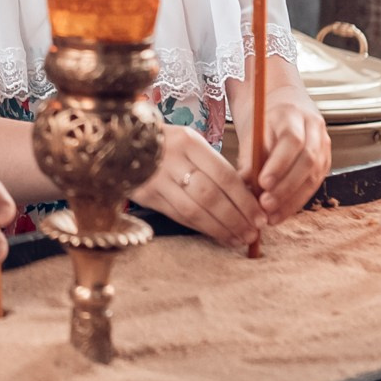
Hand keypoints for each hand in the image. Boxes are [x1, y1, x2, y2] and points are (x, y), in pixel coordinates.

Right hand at [132, 125, 263, 246]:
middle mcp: (171, 159)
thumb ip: (214, 166)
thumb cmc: (166, 145)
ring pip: (194, 210)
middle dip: (236, 218)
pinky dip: (200, 228)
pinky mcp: (145, 196)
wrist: (120, 144)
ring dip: (220, 228)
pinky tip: (216, 235)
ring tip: (238, 238)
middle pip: (211, 195)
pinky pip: (178, 216)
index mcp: (189, 141)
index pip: (224, 175)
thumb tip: (248, 197)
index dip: (245, 199)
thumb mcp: (190, 143)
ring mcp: (155, 179)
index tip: (261, 216)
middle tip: (253, 233)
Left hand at [246, 91, 332, 221]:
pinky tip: (281, 213)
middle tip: (265, 204)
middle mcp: (314, 129)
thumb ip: (250, 155)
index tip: (262, 183)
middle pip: (307, 161)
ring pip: (314, 176)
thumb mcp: (253, 130)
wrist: (284, 104)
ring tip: (271, 216)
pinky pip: (314, 184)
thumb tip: (244, 184)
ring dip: (292, 200)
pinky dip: (296, 201)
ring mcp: (324, 145)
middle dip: (286, 187)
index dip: (279, 164)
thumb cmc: (265, 117)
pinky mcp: (325, 161)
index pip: (292, 140)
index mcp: (294, 115)